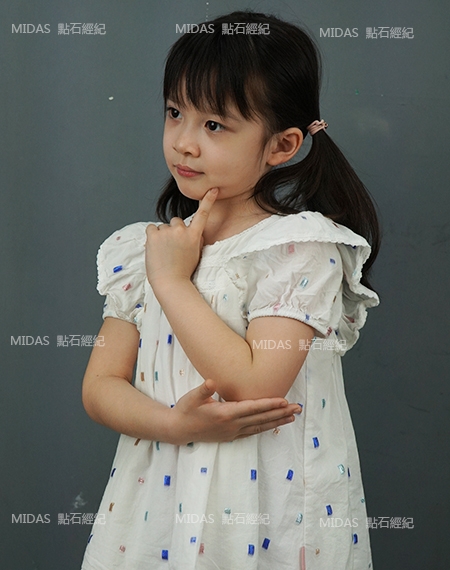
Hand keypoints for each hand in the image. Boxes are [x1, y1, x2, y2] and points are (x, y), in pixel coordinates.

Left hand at [145, 188, 217, 288]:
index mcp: (194, 236)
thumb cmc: (183, 272)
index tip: (212, 189)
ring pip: (163, 227)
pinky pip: (151, 229)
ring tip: (163, 252)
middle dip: (174, 231)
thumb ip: (194, 240)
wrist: (171, 283)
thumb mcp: (195, 254)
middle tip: (172, 248)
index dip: (208, 201)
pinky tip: (155, 248)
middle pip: (176, 222)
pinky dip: (152, 237)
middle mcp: (181, 231)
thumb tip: (190, 232)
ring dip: (162, 236)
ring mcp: (167, 232)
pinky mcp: (154, 235)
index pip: (203, 214)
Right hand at [168, 379, 301, 444]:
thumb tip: (210, 381)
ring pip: (260, 426)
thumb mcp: (191, 398)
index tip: (284, 401)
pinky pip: (253, 432)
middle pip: (261, 418)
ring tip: (292, 417)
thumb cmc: (186, 410)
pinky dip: (266, 427)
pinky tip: (274, 425)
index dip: (269, 404)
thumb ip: (202, 390)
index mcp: (225, 414)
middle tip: (297, 408)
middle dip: (280, 413)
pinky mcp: (231, 436)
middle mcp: (232, 425)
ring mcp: (233, 432)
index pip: (252, 408)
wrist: (178, 430)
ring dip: (277, 421)